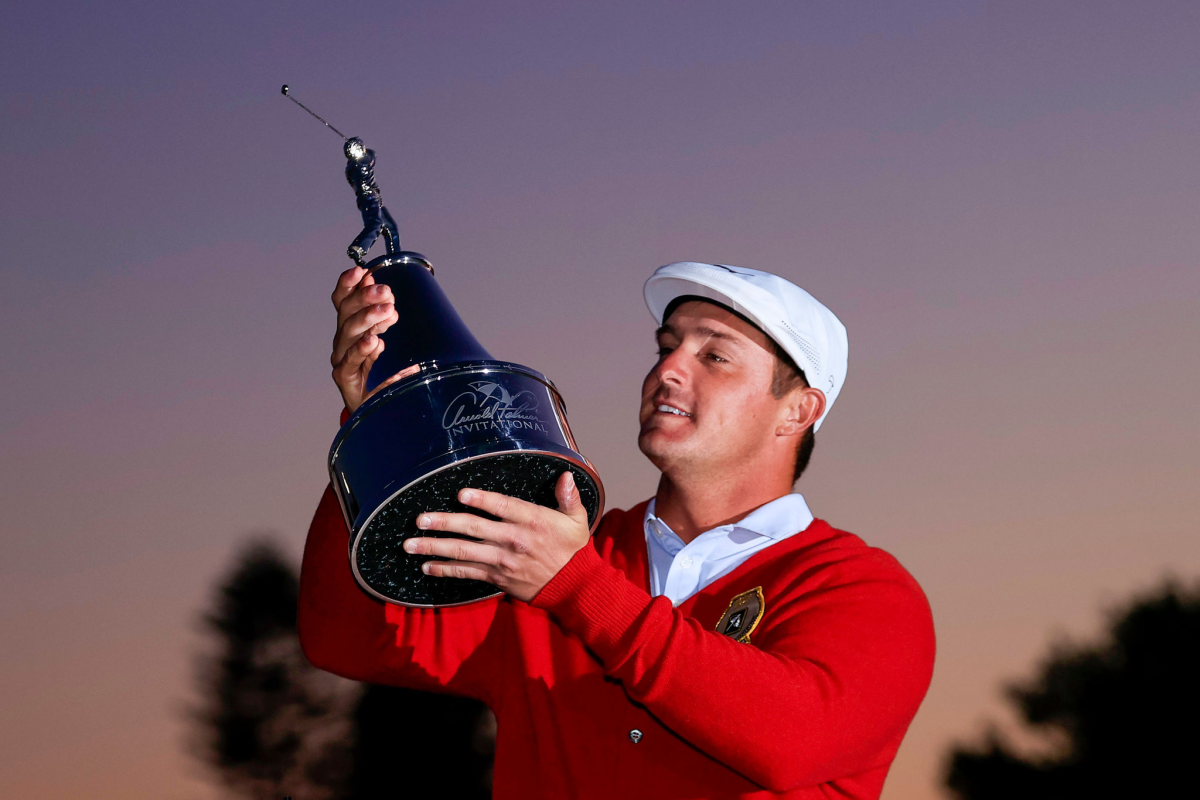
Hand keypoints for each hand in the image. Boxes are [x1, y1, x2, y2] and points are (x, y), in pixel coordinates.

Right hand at [331, 266, 398, 411]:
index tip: (361, 270)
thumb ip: (380, 315)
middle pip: (346, 313)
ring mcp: (341, 357)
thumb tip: (383, 291)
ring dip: (368, 318)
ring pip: (349, 333)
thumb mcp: (381, 335)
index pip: (342, 300)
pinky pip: (350, 361)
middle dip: (365, 298)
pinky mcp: (345, 376)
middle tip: (386, 291)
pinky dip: (362, 350)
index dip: (348, 284)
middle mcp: (342, 338)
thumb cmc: (377, 368)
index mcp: (349, 325)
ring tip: (388, 311)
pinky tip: (373, 341)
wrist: (373, 405)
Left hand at [403, 472, 590, 602]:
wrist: (572, 586)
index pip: (502, 507)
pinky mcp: (496, 577)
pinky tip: (427, 566)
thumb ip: (568, 496)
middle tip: (420, 519)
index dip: (481, 500)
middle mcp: (512, 540)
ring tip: (411, 544)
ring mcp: (502, 560)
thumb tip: (565, 475)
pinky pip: (466, 573)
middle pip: (473, 528)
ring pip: (463, 552)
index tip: (460, 494)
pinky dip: (445, 569)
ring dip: (434, 547)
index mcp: (531, 521)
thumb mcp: (576, 519)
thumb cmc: (572, 549)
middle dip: (443, 523)